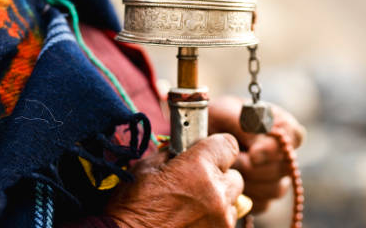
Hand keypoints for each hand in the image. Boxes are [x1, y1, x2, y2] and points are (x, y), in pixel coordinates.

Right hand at [106, 133, 243, 227]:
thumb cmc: (131, 208)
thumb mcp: (146, 168)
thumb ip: (173, 154)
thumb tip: (186, 148)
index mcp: (198, 167)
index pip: (228, 144)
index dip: (218, 147)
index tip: (209, 152)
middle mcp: (216, 192)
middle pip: (234, 175)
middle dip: (219, 176)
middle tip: (196, 182)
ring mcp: (221, 218)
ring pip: (233, 201)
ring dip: (218, 200)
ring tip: (192, 206)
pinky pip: (227, 221)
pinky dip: (214, 219)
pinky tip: (192, 220)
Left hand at [209, 96, 305, 213]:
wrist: (200, 137)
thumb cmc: (215, 119)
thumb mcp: (226, 113)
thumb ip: (245, 126)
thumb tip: (258, 154)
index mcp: (282, 125)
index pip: (293, 138)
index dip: (273, 149)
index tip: (251, 153)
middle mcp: (285, 151)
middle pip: (284, 168)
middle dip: (253, 168)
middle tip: (231, 161)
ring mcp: (277, 176)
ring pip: (276, 189)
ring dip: (248, 182)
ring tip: (228, 171)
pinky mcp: (265, 196)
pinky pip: (263, 204)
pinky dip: (245, 197)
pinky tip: (229, 185)